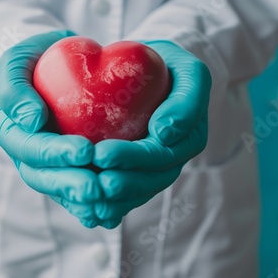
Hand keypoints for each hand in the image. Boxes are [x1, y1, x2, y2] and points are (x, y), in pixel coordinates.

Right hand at [0, 30, 102, 227]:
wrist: (56, 66)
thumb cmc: (36, 60)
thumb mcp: (18, 61)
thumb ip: (15, 88)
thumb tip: (31, 121)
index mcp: (13, 132)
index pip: (30, 148)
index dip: (55, 154)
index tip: (85, 151)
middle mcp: (29, 155)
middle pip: (44, 178)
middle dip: (70, 185)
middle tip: (97, 188)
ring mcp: (49, 166)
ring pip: (61, 192)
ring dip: (83, 202)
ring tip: (108, 203)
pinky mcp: (69, 170)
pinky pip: (78, 195)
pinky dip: (93, 206)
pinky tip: (113, 214)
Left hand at [92, 40, 211, 227]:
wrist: (153, 70)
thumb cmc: (170, 67)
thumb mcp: (190, 73)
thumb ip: (186, 101)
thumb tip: (163, 134)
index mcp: (189, 138)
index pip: (160, 154)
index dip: (132, 158)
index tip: (101, 154)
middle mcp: (174, 159)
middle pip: (149, 180)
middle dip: (120, 184)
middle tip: (91, 181)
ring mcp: (157, 168)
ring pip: (137, 193)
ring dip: (114, 200)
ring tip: (87, 199)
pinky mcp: (139, 171)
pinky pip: (127, 196)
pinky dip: (109, 206)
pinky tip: (87, 211)